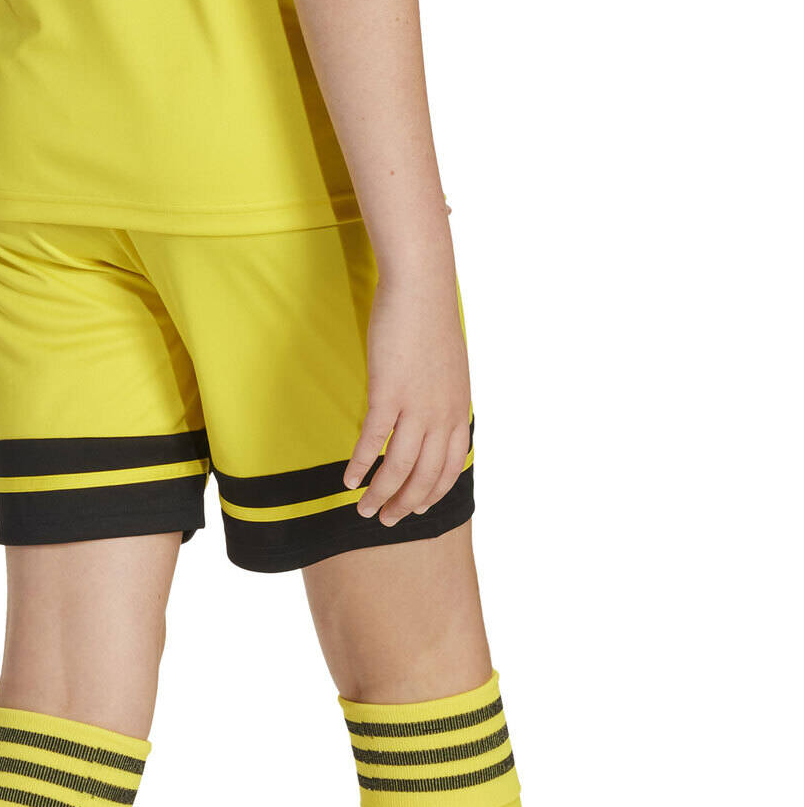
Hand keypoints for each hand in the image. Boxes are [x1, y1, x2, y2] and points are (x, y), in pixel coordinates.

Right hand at [343, 271, 470, 525]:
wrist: (422, 287)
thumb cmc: (430, 323)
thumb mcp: (449, 369)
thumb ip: (443, 399)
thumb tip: (432, 420)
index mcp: (458, 411)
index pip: (450, 469)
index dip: (432, 494)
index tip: (417, 509)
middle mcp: (442, 415)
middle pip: (425, 476)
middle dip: (404, 505)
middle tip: (384, 520)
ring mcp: (417, 406)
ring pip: (400, 467)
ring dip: (380, 494)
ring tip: (363, 509)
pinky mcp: (389, 392)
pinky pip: (373, 441)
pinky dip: (361, 465)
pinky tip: (348, 479)